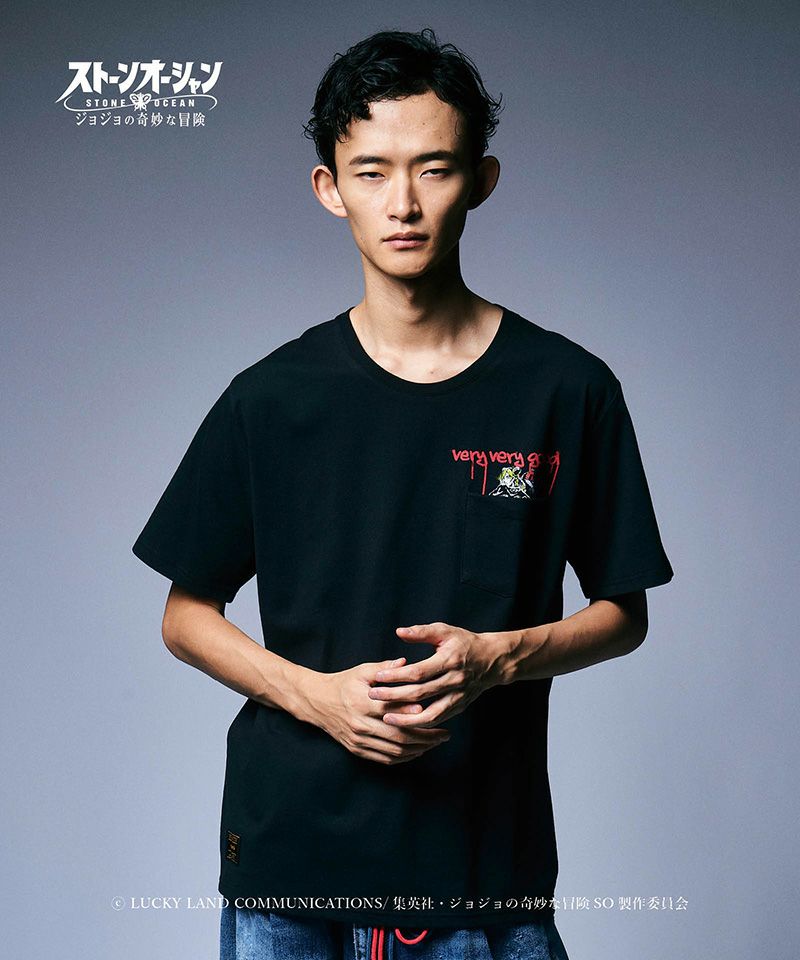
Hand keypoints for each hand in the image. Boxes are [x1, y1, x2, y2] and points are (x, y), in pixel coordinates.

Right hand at [309, 657, 451, 764]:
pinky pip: (384, 759)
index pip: (396, 712)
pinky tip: (417, 751)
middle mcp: (361, 724)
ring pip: (394, 752)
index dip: (417, 716)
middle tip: (445, 734)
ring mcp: (359, 740)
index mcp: (363, 702)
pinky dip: (403, 758)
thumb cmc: (343, 683)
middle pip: (399, 737)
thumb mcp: (362, 671)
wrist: (317, 702)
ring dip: (418, 750)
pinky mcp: (357, 749)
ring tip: (435, 743)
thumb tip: (406, 662)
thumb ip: (385, 668)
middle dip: (426, 738)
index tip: (437, 713)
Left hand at [368, 622, 507, 726]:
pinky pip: (438, 719)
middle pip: (420, 693)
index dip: (396, 675)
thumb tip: (399, 632)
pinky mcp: (459, 706)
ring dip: (406, 718)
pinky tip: (405, 723)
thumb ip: (422, 632)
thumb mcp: (445, 631)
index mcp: (449, 660)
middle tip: (373, 696)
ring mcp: (458, 696)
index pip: (418, 671)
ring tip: (386, 718)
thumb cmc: (465, 643)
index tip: (378, 676)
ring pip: (430, 713)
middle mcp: (454, 680)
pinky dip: (421, 724)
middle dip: (394, 696)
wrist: (492, 660)